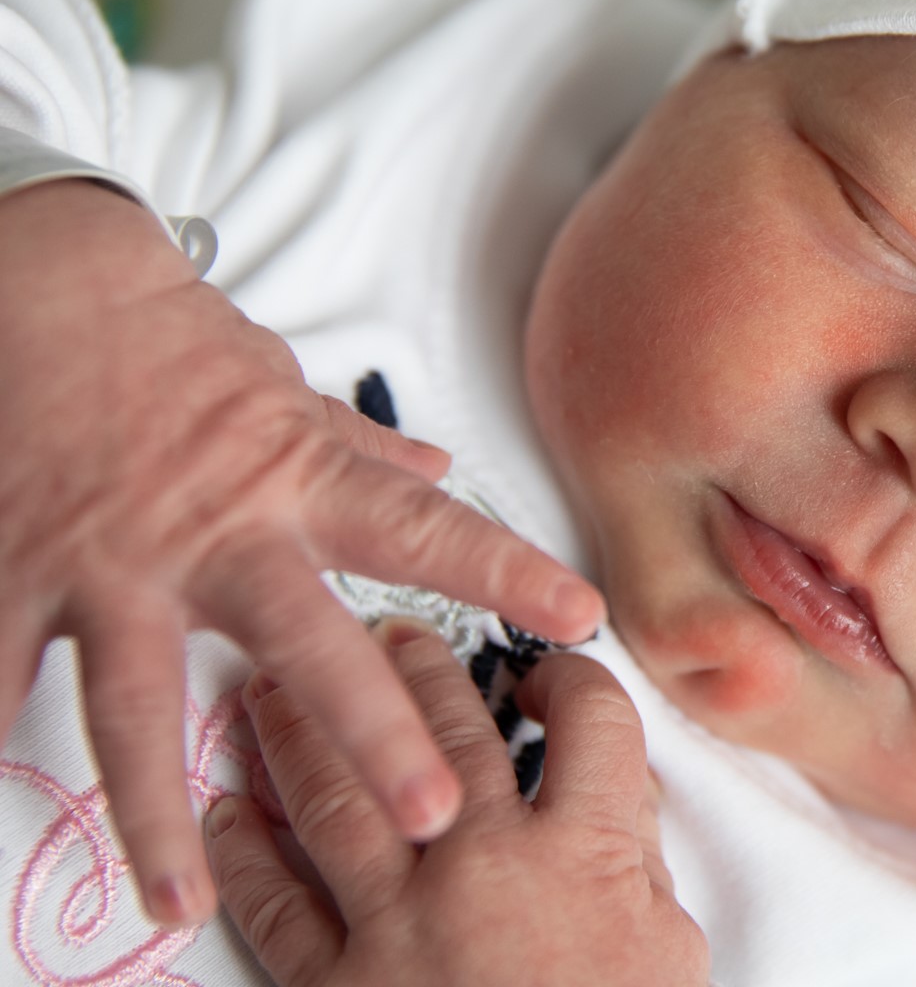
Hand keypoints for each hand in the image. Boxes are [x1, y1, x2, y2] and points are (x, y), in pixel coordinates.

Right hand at [0, 180, 605, 926]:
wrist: (47, 290)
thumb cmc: (175, 342)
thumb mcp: (285, 388)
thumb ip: (359, 447)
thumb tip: (436, 465)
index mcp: (296, 483)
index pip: (424, 532)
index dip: (507, 573)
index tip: (580, 615)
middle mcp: (219, 535)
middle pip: (308, 647)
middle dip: (374, 734)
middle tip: (436, 815)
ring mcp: (116, 566)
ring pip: (140, 704)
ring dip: (158, 811)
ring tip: (183, 902)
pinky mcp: (23, 576)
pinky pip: (3, 670)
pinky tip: (0, 796)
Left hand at [206, 624, 708, 986]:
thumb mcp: (667, 949)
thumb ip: (638, 858)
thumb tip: (612, 793)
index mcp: (580, 849)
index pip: (586, 717)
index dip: (572, 678)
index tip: (553, 675)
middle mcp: (480, 863)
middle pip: (445, 727)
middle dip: (421, 665)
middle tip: (396, 632)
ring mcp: (396, 922)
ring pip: (338, 793)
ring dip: (306, 727)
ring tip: (285, 684)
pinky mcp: (333, 986)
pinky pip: (275, 906)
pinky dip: (245, 853)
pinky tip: (230, 814)